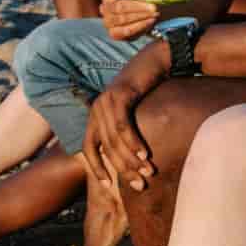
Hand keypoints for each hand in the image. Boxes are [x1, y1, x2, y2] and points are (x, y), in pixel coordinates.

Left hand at [82, 43, 169, 191]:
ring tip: (147, 171)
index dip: (96, 167)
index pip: (88, 147)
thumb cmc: (148, 88)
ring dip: (131, 159)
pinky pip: (124, 125)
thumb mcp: (132, 111)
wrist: (157, 59)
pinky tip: (145, 153)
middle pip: (105, 147)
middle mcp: (96, 108)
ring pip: (115, 139)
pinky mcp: (120, 94)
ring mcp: (106, 100)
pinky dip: (134, 141)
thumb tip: (127, 158)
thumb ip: (124, 129)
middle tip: (140, 184)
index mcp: (95, 114)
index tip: (108, 186)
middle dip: (122, 169)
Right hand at [99, 0, 158, 39]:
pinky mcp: (114, 33)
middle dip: (138, 7)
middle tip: (154, 7)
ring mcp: (107, 21)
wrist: (141, 15)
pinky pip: (125, 31)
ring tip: (154, 14)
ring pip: (122, 19)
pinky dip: (139, 26)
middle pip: (118, 6)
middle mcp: (105, 7)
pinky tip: (150, 21)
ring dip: (140, 17)